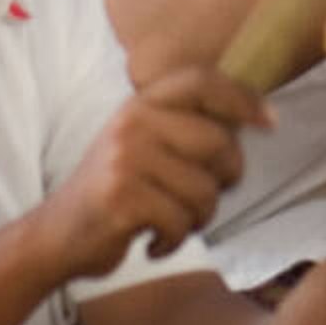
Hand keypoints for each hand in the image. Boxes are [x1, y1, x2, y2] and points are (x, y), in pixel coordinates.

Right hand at [29, 66, 267, 279]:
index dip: (243, 99)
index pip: (203, 82)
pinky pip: (181, 221)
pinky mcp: (121, 198)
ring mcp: (125, 158)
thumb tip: (261, 117)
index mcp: (143, 103)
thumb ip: (190, 126)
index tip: (270, 123)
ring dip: (200, 217)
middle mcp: (134, 122)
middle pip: (219, 143)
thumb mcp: (146, 143)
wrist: (55, 236)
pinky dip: (175, 240)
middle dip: (227, 179)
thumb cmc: (118, 190)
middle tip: (205, 197)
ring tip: (175, 221)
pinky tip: (154, 242)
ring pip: (205, 190)